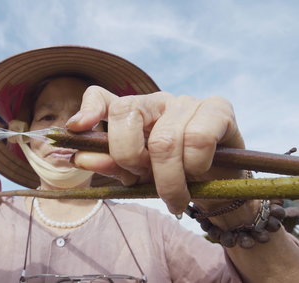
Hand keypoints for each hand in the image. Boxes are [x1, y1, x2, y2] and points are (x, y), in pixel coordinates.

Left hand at [66, 86, 244, 213]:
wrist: (222, 188)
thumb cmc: (175, 178)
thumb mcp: (138, 176)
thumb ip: (111, 165)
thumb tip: (79, 159)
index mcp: (135, 114)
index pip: (104, 97)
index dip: (88, 109)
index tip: (76, 129)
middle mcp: (158, 101)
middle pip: (127, 112)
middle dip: (129, 156)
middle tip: (141, 180)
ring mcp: (187, 102)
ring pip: (164, 139)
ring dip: (167, 180)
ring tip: (174, 197)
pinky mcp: (218, 109)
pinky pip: (197, 139)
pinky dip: (194, 168)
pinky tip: (198, 177)